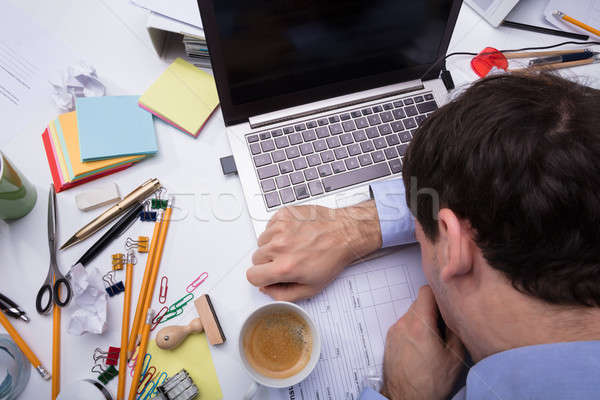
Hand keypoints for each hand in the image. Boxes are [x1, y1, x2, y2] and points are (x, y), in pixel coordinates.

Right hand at [247, 201, 381, 300]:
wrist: (345, 233)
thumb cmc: (332, 257)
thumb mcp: (311, 288)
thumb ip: (284, 294)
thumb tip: (267, 289)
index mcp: (285, 267)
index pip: (252, 276)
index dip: (260, 278)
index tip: (268, 275)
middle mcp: (280, 246)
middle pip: (256, 258)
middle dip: (268, 262)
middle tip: (287, 259)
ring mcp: (281, 227)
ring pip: (262, 241)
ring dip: (272, 245)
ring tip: (292, 245)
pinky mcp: (284, 214)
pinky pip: (270, 225)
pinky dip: (278, 230)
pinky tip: (293, 234)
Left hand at [382, 286, 465, 399]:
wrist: (405, 397)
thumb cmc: (430, 383)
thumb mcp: (454, 356)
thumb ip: (456, 329)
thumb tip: (456, 314)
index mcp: (420, 324)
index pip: (427, 291)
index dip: (440, 294)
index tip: (448, 304)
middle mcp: (403, 324)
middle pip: (420, 302)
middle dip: (434, 310)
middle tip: (445, 326)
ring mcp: (394, 331)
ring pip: (412, 313)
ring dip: (424, 320)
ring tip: (435, 340)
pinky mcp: (391, 339)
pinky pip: (405, 324)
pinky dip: (414, 329)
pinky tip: (424, 346)